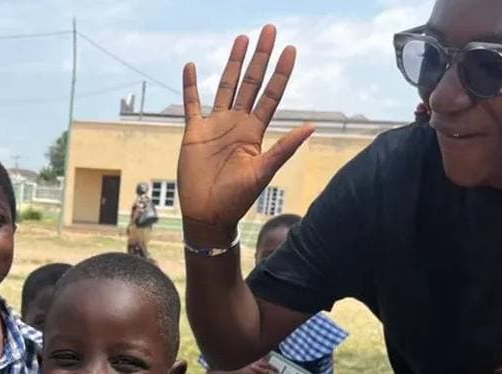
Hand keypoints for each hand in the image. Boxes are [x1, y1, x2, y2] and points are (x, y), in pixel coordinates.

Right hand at [177, 26, 314, 230]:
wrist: (207, 215)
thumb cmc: (236, 199)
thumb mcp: (263, 172)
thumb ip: (284, 147)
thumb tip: (312, 127)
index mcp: (254, 131)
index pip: (271, 94)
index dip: (281, 72)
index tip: (290, 49)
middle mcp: (237, 123)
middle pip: (251, 82)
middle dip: (260, 57)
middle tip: (269, 30)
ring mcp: (215, 126)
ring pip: (225, 87)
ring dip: (233, 63)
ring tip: (242, 40)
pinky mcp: (194, 133)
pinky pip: (192, 104)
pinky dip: (190, 86)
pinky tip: (191, 67)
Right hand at [236, 358, 277, 373]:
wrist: (234, 371)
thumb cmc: (246, 367)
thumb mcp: (253, 363)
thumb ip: (261, 362)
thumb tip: (270, 366)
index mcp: (256, 362)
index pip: (268, 365)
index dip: (274, 368)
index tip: (278, 372)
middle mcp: (253, 367)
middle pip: (265, 373)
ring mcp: (250, 373)